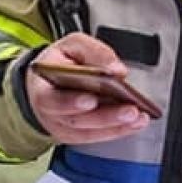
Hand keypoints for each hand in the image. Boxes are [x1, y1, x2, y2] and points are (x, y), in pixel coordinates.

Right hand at [26, 34, 149, 144]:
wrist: (48, 81)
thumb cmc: (60, 62)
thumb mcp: (72, 45)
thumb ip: (94, 52)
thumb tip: (117, 71)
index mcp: (42, 88)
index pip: (51, 100)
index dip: (70, 102)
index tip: (91, 99)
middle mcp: (49, 114)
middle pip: (76, 120)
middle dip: (105, 116)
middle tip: (130, 110)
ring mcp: (62, 127)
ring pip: (89, 132)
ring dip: (117, 126)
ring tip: (139, 117)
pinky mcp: (76, 135)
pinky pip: (97, 137)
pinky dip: (118, 131)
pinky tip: (136, 123)